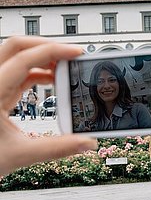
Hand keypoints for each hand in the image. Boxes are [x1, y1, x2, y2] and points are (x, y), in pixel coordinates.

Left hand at [0, 37, 97, 176]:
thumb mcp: (20, 153)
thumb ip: (57, 148)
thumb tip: (85, 142)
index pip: (24, 58)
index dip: (53, 51)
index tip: (75, 53)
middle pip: (17, 47)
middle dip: (46, 46)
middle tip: (69, 54)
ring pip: (16, 57)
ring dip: (41, 58)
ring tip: (64, 68)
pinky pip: (17, 72)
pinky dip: (36, 71)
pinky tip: (51, 80)